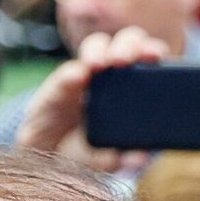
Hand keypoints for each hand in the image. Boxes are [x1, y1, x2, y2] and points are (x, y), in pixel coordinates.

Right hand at [13, 27, 167, 168]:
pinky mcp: (58, 87)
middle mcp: (110, 74)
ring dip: (99, 51)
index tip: (154, 56)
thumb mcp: (104, 158)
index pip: (148, 57)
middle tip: (123, 60)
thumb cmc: (83, 151)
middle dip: (128, 45)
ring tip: (97, 65)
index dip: (152, 51)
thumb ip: (122, 157)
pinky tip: (76, 77)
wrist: (45, 158)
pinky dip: (71, 74)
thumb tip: (141, 158)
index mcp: (133, 86)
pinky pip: (65, 74)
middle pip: (125, 42)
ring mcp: (83, 76)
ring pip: (96, 47)